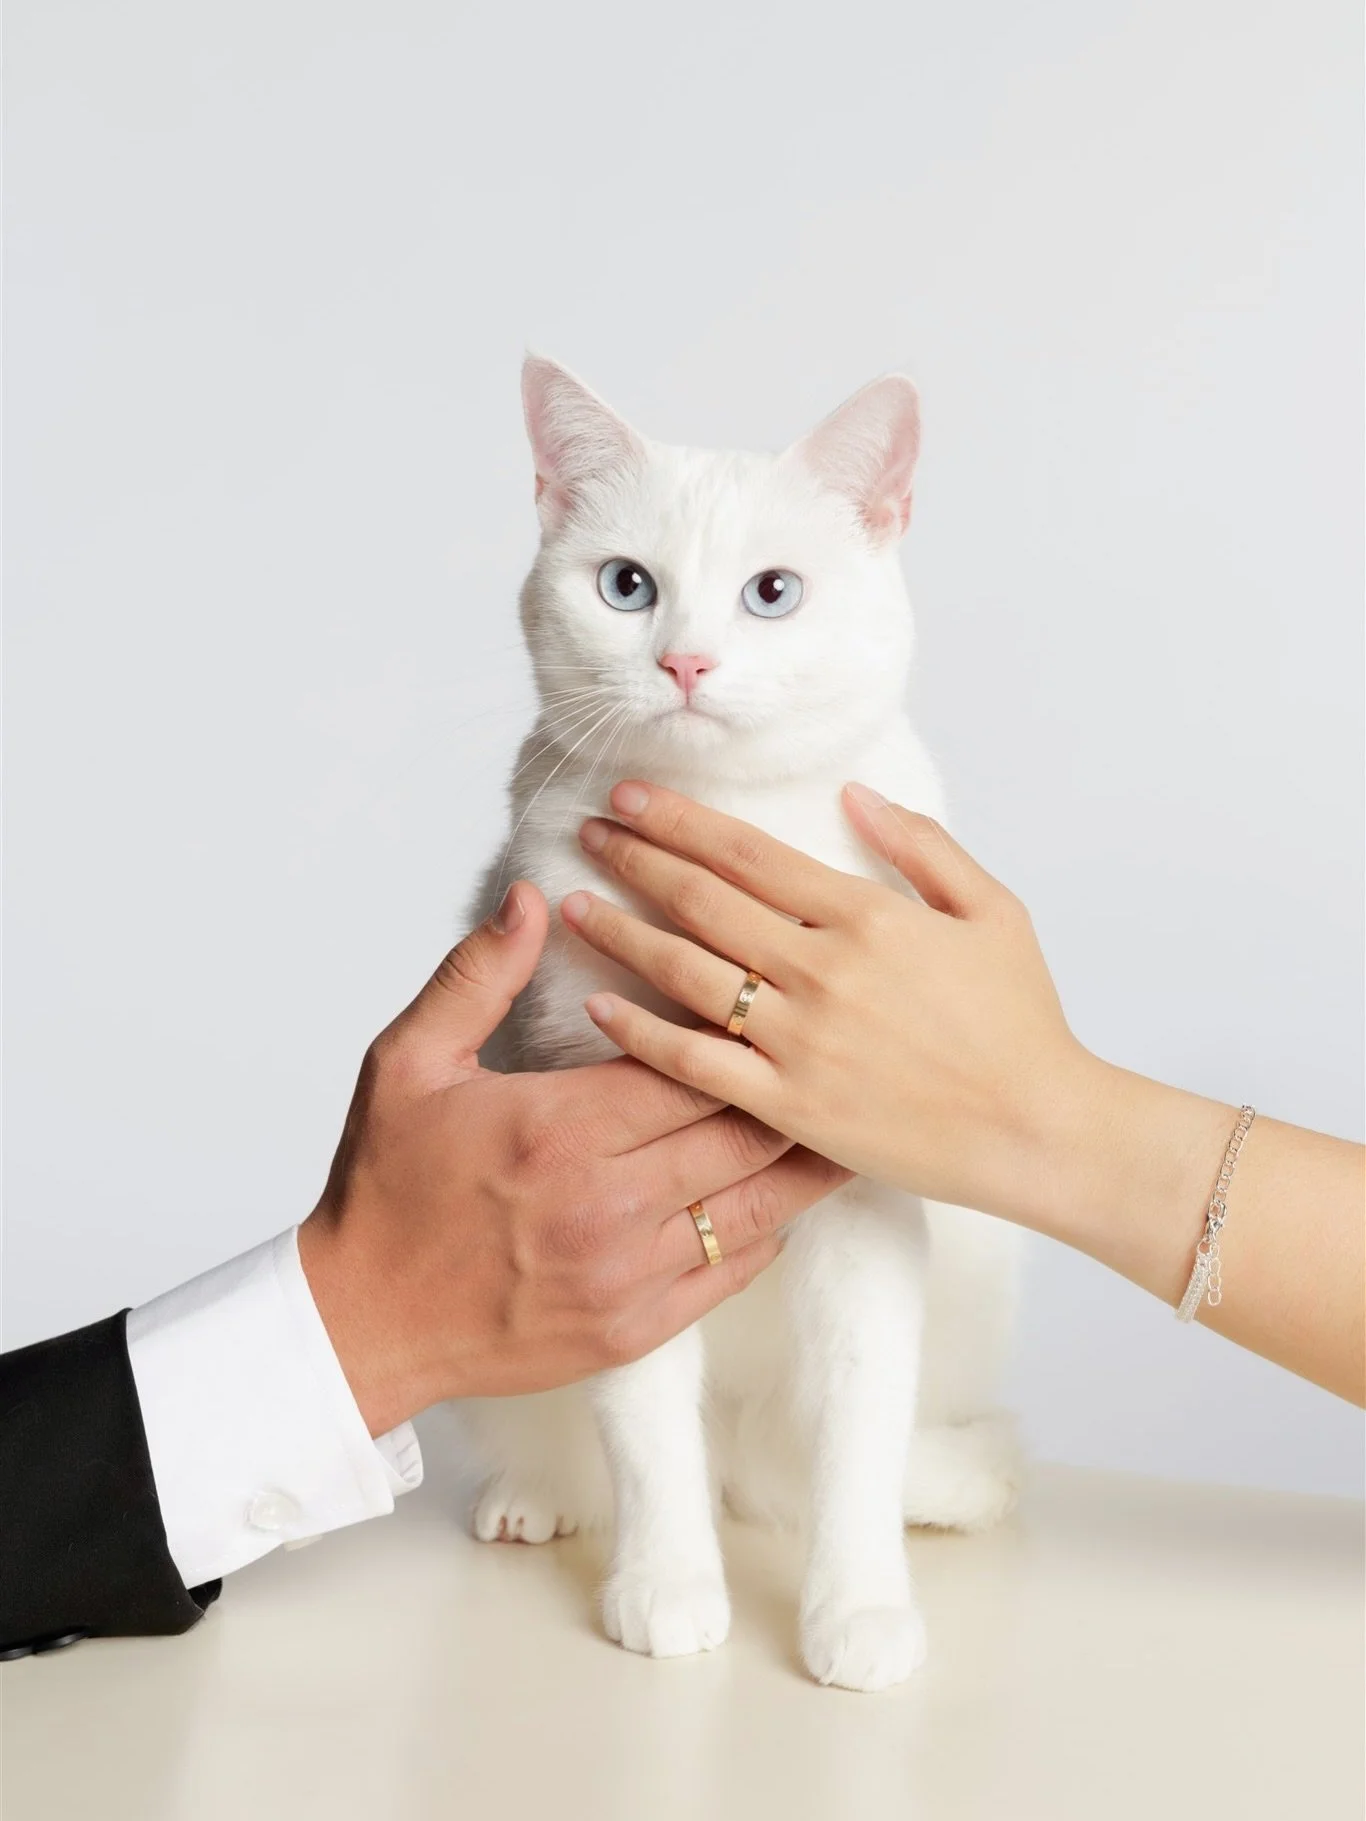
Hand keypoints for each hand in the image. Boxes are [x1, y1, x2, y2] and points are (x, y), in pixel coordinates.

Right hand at [299, 882, 847, 1433]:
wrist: (363, 1322)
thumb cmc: (385, 1188)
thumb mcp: (406, 1064)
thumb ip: (475, 977)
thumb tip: (531, 897)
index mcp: (561, 1127)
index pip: (689, 1060)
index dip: (740, 1025)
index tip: (777, 993)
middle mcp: (609, 1202)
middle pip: (741, 1128)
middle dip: (794, 1086)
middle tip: (847, 1047)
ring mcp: (629, 1273)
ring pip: (756, 1205)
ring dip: (805, 1161)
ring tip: (852, 1118)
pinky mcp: (636, 1329)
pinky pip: (731, 1273)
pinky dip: (766, 1232)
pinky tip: (785, 1200)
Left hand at [559, 780, 1102, 1232]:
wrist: (1038, 1130)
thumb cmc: (1021, 1021)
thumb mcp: (993, 910)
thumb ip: (922, 846)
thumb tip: (854, 795)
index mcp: (866, 916)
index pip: (746, 853)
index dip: (680, 820)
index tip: (632, 797)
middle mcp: (822, 970)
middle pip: (702, 900)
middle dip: (635, 859)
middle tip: (587, 832)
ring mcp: (800, 1040)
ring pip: (686, 972)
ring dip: (622, 932)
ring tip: (574, 904)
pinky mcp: (789, 1105)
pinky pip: (696, 1064)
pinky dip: (642, 1034)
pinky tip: (599, 1007)